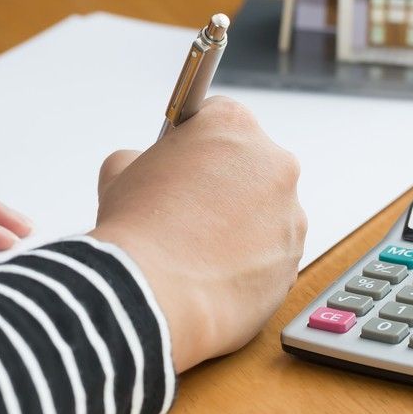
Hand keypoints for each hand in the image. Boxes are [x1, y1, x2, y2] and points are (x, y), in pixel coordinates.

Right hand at [89, 97, 305, 372]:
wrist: (153, 296)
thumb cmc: (136, 230)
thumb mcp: (119, 171)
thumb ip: (141, 157)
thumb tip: (146, 168)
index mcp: (233, 125)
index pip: (220, 117)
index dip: (197, 141)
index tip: (187, 159)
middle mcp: (274, 163)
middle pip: (249, 165)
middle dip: (224, 183)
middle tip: (188, 209)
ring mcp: (290, 215)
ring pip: (264, 213)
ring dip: (239, 225)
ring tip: (197, 249)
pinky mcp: (293, 261)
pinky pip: (269, 255)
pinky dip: (247, 263)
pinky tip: (212, 274)